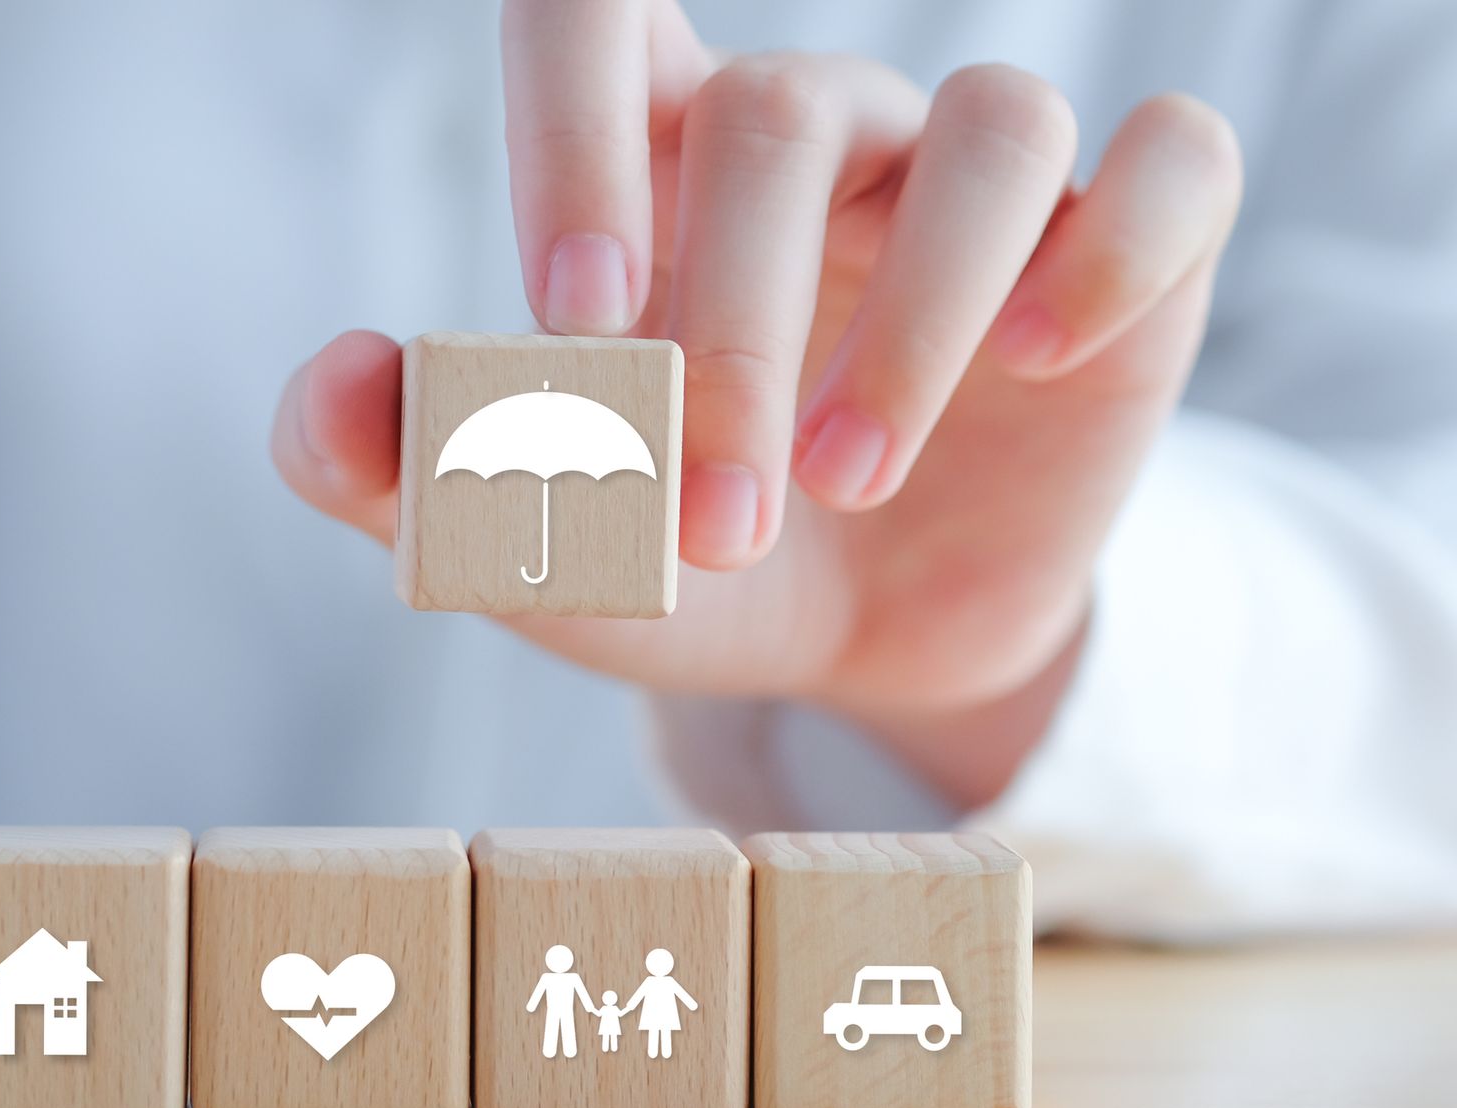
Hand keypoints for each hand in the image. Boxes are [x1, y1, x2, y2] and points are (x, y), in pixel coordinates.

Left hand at [272, 1, 1240, 805]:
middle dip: (737, 332)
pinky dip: (1119, 249)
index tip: (574, 323)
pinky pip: (1170, 162)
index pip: (595, 14)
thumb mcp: (534, 544)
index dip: (573, 135)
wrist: (860, 647)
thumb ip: (402, 472)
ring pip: (992, 128)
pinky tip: (1040, 362)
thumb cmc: (684, 569)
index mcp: (658, 164)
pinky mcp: (1126, 250)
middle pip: (785, 113)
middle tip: (713, 519)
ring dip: (912, 322)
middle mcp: (819, 135)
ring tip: (849, 479)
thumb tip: (335, 383)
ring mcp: (974, 183)